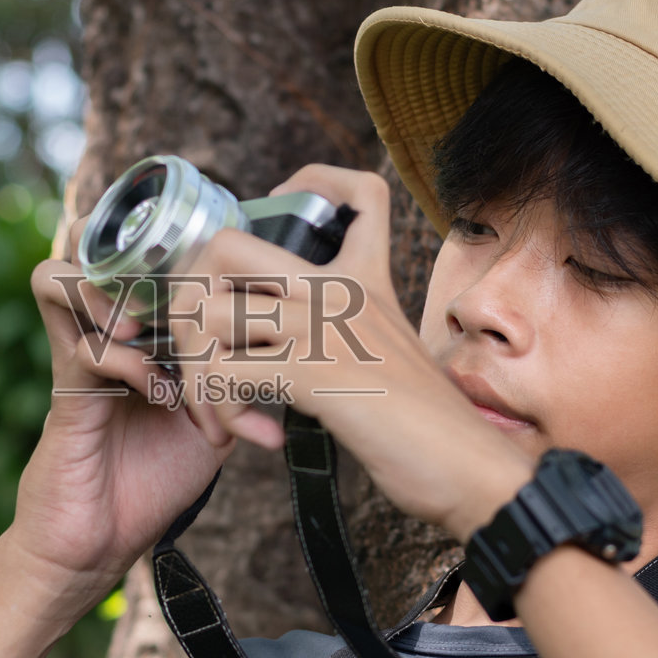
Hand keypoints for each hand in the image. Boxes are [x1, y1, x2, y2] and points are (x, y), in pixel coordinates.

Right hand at [12, 217, 235, 624]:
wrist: (98, 544)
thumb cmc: (151, 483)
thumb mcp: (213, 425)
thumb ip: (241, 387)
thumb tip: (297, 360)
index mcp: (137, 334)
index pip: (142, 257)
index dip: (182, 248)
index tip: (233, 273)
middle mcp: (102, 335)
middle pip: (97, 249)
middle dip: (144, 255)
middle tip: (193, 287)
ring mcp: (78, 359)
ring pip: (62, 277)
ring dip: (114, 293)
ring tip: (156, 327)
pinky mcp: (66, 396)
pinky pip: (87, 350)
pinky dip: (130, 363)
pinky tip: (161, 393)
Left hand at [168, 164, 533, 538]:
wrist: (467, 468)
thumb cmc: (427, 426)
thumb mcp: (387, 349)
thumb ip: (343, 326)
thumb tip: (275, 338)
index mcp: (367, 278)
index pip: (354, 190)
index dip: (300, 189)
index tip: (280, 237)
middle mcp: (341, 289)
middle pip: (225, 245)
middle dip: (190, 303)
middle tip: (209, 352)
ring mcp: (323, 325)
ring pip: (206, 314)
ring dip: (197, 372)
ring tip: (226, 412)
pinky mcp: (312, 371)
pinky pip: (222, 374)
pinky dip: (222, 411)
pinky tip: (258, 434)